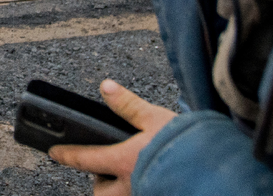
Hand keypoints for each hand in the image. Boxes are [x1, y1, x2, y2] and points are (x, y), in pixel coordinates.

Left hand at [48, 80, 176, 195]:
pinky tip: (153, 175)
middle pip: (101, 193)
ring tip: (132, 172)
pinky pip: (143, 193)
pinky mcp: (160, 194)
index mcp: (123, 162)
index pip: (84, 160)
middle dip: (99, 183)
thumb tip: (106, 87)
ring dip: (119, 188)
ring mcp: (145, 193)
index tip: (54, 153)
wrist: (218, 170)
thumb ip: (128, 105)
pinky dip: (142, 186)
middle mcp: (130, 185)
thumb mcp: (155, 118)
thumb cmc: (186, 145)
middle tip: (106, 169)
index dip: (66, 155)